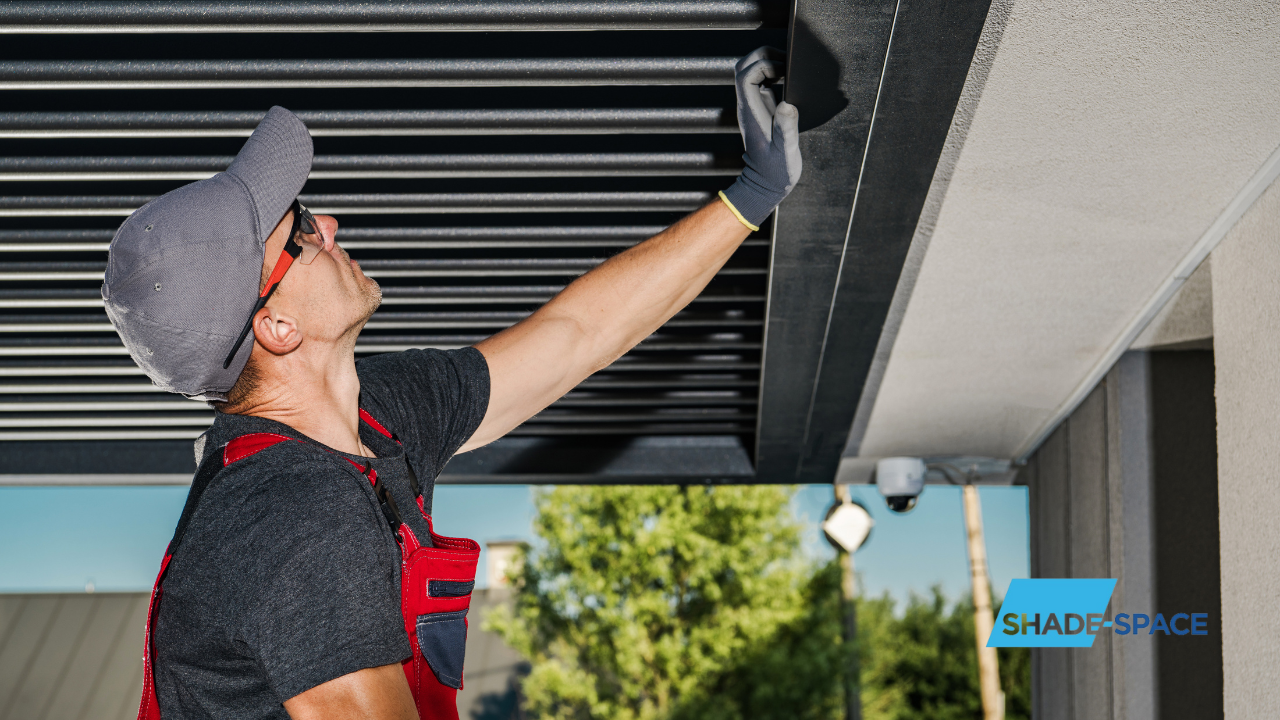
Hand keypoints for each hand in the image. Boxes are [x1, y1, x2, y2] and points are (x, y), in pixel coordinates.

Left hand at [719, 46, 801, 228]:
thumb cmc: (776, 172)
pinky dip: (773, 74)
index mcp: (751, 112)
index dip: (763, 65)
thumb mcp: (785, 151)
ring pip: (749, 72)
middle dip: (763, 56)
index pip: (744, 76)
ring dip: (767, 62)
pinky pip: (760, 82)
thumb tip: (787, 104)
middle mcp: (748, 105)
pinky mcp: (761, 109)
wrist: (766, 185)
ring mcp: (753, 106)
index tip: (783, 71)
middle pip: (743, 67)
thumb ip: (785, 128)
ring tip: (789, 68)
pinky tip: (789, 80)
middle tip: (786, 62)